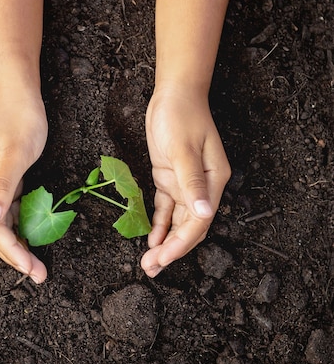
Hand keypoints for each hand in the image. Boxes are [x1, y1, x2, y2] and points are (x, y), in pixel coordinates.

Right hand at [0, 93, 47, 282]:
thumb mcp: (16, 152)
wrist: (16, 95)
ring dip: (15, 247)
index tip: (31, 268)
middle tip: (38, 275)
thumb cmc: (20, 119)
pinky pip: (5, 214)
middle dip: (13, 256)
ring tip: (34, 266)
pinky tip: (28, 240)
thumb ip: (3, 185)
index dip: (11, 251)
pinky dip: (16, 230)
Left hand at [141, 87, 230, 276]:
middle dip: (171, 250)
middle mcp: (202, 187)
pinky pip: (166, 208)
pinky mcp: (170, 178)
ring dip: (164, 242)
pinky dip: (159, 224)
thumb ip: (192, 183)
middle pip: (188, 227)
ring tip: (149, 262)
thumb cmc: (180, 117)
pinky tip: (151, 239)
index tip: (163, 259)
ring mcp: (186, 184)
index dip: (181, 244)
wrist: (174, 95)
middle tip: (151, 268)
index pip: (198, 222)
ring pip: (176, 221)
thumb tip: (205, 213)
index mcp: (212, 182)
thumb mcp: (183, 150)